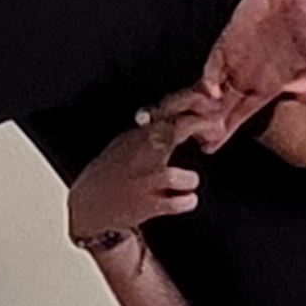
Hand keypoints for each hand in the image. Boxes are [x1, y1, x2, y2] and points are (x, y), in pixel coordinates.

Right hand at [66, 105, 204, 261]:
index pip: (168, 107)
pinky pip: (179, 203)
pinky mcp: (147, 205)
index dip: (194, 99)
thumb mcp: (130, 139)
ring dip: (190, 179)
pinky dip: (187, 201)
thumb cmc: (114, 170)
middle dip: (203, 126)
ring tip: (185, 181)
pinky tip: (183, 199)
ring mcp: (144, 181)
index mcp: (138, 134)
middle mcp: (140, 153)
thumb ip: (159, 123)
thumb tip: (192, 103)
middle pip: (177, 130)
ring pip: (182, 176)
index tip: (213, 100)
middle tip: (215, 131)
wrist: (90, 204)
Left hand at [184, 0, 305, 144]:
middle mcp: (252, 71)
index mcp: (275, 81)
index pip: (244, 113)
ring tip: (190, 124)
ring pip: (210, 87)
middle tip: (191, 140)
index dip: (226, 131)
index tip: (209, 147)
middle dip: (204, 124)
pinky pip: (211, 61)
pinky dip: (205, 78)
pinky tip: (207, 92)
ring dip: (199, 106)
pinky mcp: (230, 33)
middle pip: (221, 105)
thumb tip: (298, 98)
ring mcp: (238, 52)